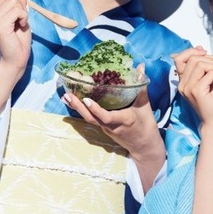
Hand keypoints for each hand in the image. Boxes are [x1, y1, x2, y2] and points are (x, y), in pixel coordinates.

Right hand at [0, 0, 30, 76]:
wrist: (17, 57)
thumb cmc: (18, 37)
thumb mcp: (18, 12)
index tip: (18, 4)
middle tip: (22, 14)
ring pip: (13, 0)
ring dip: (23, 9)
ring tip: (21, 21)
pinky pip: (17, 10)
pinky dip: (24, 16)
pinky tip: (21, 26)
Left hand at [61, 65, 164, 190]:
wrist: (144, 147)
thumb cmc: (146, 125)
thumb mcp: (145, 106)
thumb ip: (141, 86)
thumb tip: (140, 66)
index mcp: (123, 120)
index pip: (106, 117)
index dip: (96, 109)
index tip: (86, 100)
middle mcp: (111, 126)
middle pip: (91, 118)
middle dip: (78, 107)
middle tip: (67, 94)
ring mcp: (106, 129)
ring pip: (89, 119)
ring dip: (77, 108)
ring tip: (66, 96)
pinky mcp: (104, 128)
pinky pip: (91, 119)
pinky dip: (83, 110)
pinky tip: (76, 101)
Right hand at [174, 47, 212, 128]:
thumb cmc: (212, 101)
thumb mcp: (206, 80)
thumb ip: (201, 67)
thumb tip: (200, 49)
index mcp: (182, 80)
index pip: (179, 58)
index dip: (191, 51)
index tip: (204, 53)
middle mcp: (182, 83)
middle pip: (194, 59)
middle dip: (210, 62)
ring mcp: (188, 87)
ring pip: (202, 64)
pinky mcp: (196, 90)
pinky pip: (210, 74)